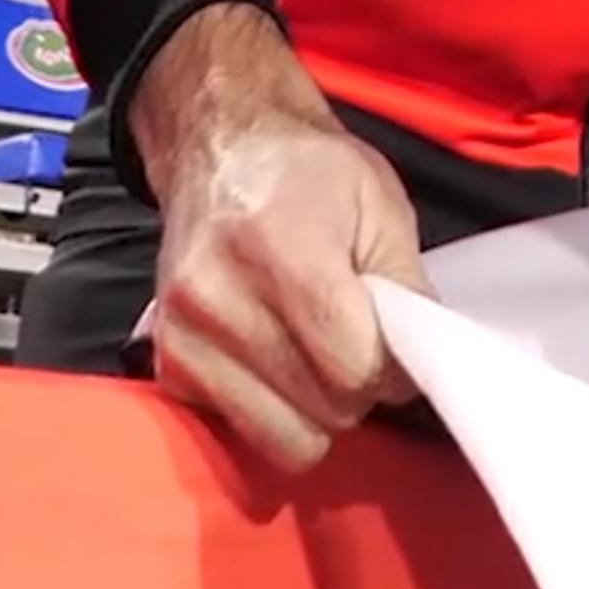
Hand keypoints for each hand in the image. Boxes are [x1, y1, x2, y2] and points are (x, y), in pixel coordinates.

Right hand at [132, 6, 432, 476]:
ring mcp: (185, 336)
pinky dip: (271, 408)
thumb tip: (419, 365)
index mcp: (280, 247)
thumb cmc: (309, 173)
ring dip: (315, 411)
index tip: (394, 344)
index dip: (391, 369)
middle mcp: (218, 297)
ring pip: (284, 439)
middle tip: (354, 342)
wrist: (220, 149)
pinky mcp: (168, 363)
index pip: (353, 367)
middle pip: (324, 411)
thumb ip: (406, 290)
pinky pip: (242, 429)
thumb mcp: (381, 207)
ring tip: (316, 353)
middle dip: (356, 390)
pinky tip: (275, 356)